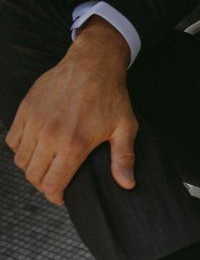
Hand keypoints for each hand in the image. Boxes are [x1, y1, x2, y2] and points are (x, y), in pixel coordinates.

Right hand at [5, 17, 137, 205]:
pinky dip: (20, 148)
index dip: (54, 196)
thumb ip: (123, 158)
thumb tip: (127, 184)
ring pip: (20, 159)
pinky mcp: (25, 109)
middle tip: (54, 181)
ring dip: (31, 167)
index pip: (51, 184)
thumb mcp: (125, 127)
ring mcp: (35, 121)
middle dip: (43, 184)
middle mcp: (50, 134)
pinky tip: (34, 147)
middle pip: (33, 175)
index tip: (60, 196)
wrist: (93, 63)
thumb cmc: (111, 96)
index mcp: (73, 143)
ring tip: (45, 165)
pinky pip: (12, 139)